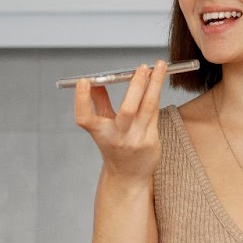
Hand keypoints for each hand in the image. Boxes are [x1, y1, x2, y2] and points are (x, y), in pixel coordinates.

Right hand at [73, 60, 166, 181]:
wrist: (128, 175)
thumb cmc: (114, 145)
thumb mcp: (102, 126)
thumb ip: (98, 102)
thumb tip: (94, 80)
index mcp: (100, 133)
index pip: (85, 117)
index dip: (81, 100)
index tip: (83, 81)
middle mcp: (117, 138)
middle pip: (127, 110)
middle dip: (136, 85)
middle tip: (143, 67)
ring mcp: (136, 140)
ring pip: (148, 107)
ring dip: (155, 84)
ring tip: (160, 66)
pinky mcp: (152, 141)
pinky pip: (155, 113)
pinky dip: (156, 95)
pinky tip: (159, 82)